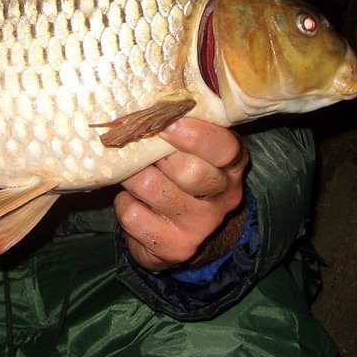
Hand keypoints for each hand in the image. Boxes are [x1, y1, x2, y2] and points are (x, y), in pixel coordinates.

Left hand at [115, 117, 248, 272]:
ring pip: (150, 187)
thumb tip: (146, 107)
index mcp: (232, 165)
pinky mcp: (174, 248)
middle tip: (138, 146)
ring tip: (133, 172)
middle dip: (154, 155)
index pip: (224, 148)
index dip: (194, 135)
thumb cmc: (183, 174)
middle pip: (189, 171)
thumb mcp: (194, 150)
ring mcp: (200, 226)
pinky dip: (124, 204)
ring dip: (131, 176)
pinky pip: (133, 215)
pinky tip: (134, 202)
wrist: (185, 231)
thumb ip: (181, 128)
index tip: (166, 123)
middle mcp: (224, 198)